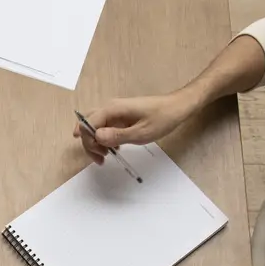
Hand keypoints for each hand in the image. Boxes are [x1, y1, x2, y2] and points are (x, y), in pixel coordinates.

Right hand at [74, 93, 196, 163]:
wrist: (177, 107)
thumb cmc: (162, 118)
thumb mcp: (141, 132)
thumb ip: (117, 136)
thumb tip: (96, 138)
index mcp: (112, 109)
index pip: (87, 124)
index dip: (89, 142)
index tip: (101, 155)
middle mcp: (110, 107)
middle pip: (87, 124)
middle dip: (89, 143)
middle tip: (101, 159)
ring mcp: (115, 111)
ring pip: (94, 126)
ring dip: (95, 142)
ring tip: (106, 155)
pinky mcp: (120, 116)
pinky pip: (104, 127)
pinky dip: (104, 138)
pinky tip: (114, 148)